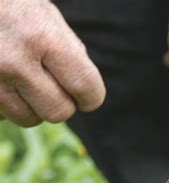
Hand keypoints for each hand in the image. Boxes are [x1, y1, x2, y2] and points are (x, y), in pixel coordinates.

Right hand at [0, 0, 105, 126]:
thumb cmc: (13, 6)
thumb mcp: (47, 17)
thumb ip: (69, 51)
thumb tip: (85, 90)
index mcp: (42, 37)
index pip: (84, 86)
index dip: (92, 97)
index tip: (88, 98)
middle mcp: (14, 61)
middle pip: (58, 112)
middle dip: (63, 103)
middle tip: (56, 88)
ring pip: (29, 119)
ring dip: (34, 107)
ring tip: (27, 82)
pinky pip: (3, 115)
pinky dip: (10, 105)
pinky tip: (6, 82)